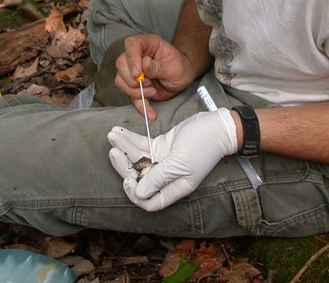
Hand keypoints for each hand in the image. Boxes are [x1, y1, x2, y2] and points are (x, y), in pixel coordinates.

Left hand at [107, 108, 237, 211]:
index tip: (127, 179)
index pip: (150, 201)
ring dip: (123, 147)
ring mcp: (162, 161)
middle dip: (124, 166)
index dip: (136, 194)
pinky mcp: (161, 146)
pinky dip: (130, 139)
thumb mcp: (180, 163)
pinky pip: (142, 145)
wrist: (217, 126)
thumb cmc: (203, 146)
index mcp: (174, 188)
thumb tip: (138, 193)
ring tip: (111, 135)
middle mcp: (166, 177)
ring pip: (138, 158)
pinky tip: (118, 132)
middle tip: (113, 151)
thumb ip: (159, 178)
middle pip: (139, 177)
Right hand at [115, 35, 195, 118]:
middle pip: (121, 64)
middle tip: (149, 84)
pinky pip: (131, 97)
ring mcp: (133, 71)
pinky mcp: (135, 86)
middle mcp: (136, 56)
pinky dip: (141, 107)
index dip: (131, 58)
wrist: (183, 77)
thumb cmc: (180, 66)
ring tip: (153, 92)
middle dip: (133, 79)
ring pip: (121, 81)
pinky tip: (150, 113)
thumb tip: (145, 64)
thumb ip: (158, 66)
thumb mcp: (174, 66)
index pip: (131, 44)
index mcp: (147, 45)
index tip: (137, 72)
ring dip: (136, 92)